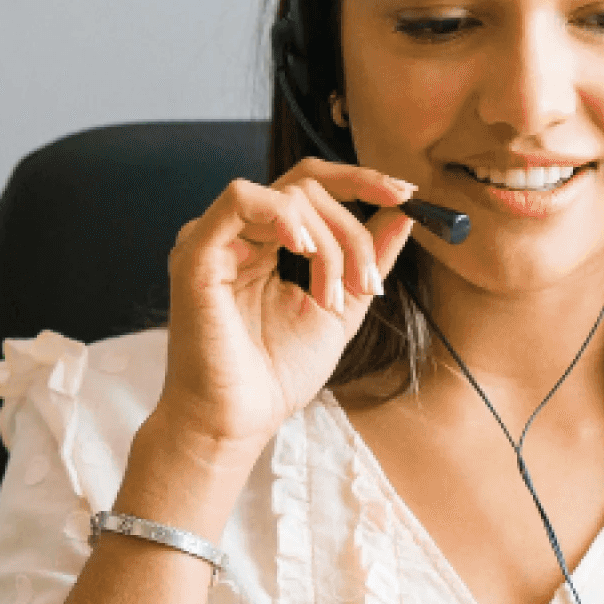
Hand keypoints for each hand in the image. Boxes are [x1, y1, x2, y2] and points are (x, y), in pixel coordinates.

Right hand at [138, 160, 419, 494]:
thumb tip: (402, 212)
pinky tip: (304, 250)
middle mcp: (237, 235)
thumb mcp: (340, 309)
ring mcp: (214, 240)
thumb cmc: (275, 375)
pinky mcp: (196, 252)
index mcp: (265, 244)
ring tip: (332, 296)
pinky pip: (241, 199)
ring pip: (287, 194)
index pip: (311, 187)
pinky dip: (283, 214)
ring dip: (329, 241)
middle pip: (306, 187)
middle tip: (368, 283)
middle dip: (352, 231)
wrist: (238, 422)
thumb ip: (367, 260)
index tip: (406, 194)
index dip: (361, 181)